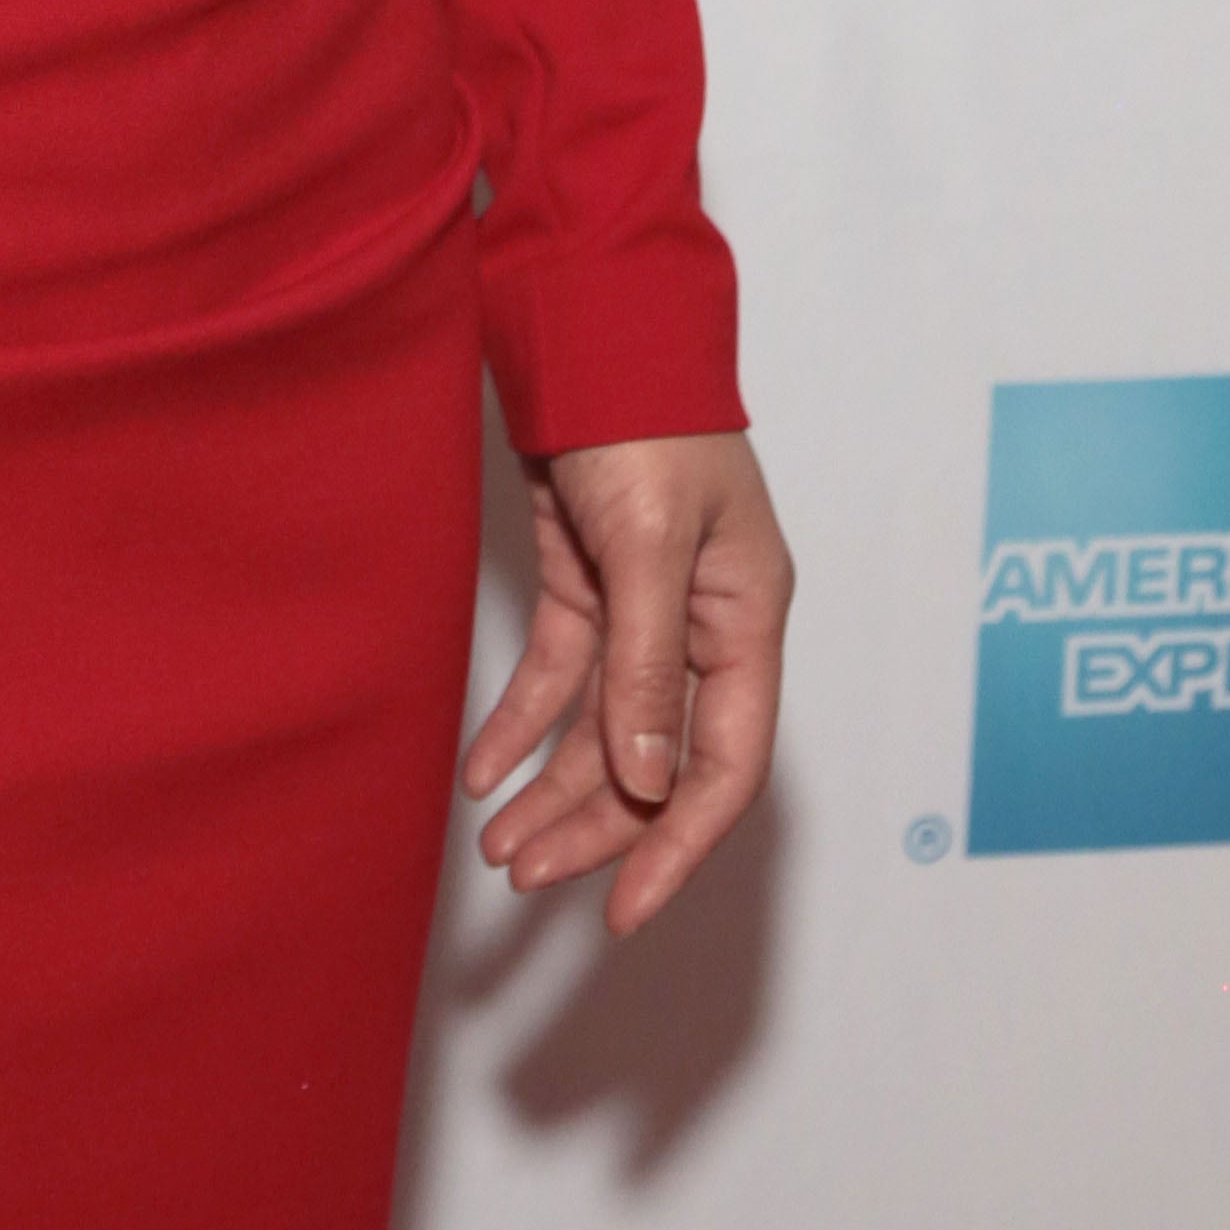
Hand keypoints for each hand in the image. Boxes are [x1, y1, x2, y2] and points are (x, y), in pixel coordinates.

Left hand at [461, 432, 790, 938]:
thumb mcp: (649, 542)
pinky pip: (561, 674)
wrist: (588, 320)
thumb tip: (650, 784)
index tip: (622, 909)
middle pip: (656, 758)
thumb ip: (646, 665)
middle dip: (595, 826)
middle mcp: (700, 623)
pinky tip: (483, 770)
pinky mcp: (587, 578)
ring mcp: (643, 603)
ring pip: (604, 727)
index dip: (677, 845)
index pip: (725, 764)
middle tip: (525, 878)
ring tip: (497, 848)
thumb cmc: (642, 414)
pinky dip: (522, 723)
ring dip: (553, 787)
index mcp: (746, 618)